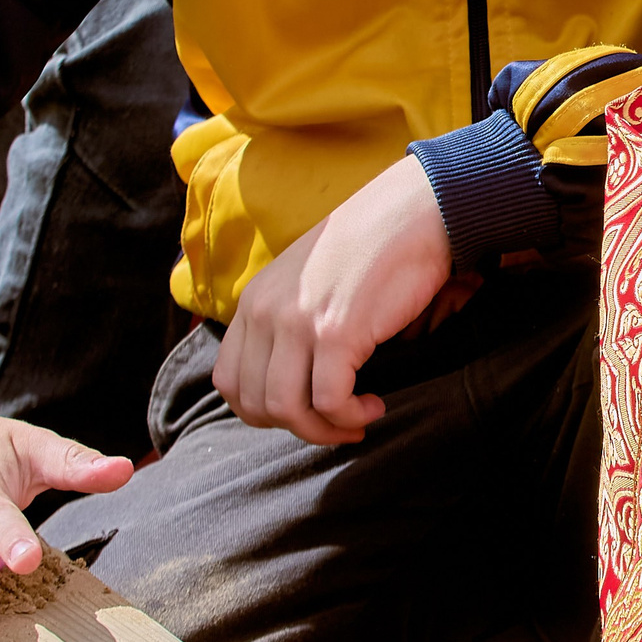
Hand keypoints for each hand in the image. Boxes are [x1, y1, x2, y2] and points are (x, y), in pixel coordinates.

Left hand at [212, 154, 454, 445]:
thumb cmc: (370, 247)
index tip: (303, 411)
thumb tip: (292, 377)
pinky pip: (330, 401)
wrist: (411, 212)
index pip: (230, 381)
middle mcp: (266, 313)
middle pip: (255, 403)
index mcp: (254, 301)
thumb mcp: (307, 280)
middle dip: (296, 427)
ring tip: (357, 419)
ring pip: (287, 410)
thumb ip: (287, 319)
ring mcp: (298, 323)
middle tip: (336, 423)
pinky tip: (374, 406)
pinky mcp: (336, 333)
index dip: (263, 411)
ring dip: (324, 429)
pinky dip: (350, 416)